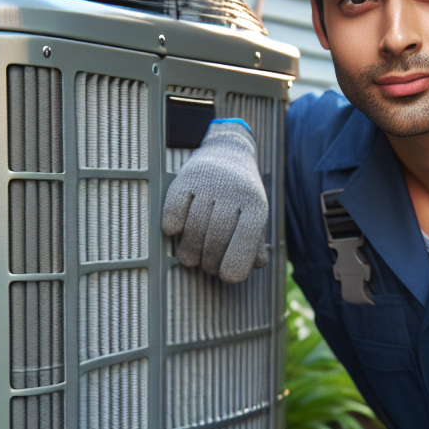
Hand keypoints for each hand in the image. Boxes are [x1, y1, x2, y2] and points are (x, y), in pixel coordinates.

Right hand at [160, 119, 268, 282]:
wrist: (228, 151)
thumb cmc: (243, 196)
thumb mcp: (256, 217)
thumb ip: (255, 245)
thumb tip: (250, 267)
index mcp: (256, 205)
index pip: (247, 239)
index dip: (235, 263)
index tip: (227, 278)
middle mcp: (234, 192)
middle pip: (217, 237)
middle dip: (209, 261)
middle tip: (206, 268)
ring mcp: (209, 183)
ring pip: (195, 226)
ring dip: (189, 251)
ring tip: (190, 260)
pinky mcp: (186, 177)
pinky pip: (175, 207)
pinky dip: (172, 224)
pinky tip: (174, 233)